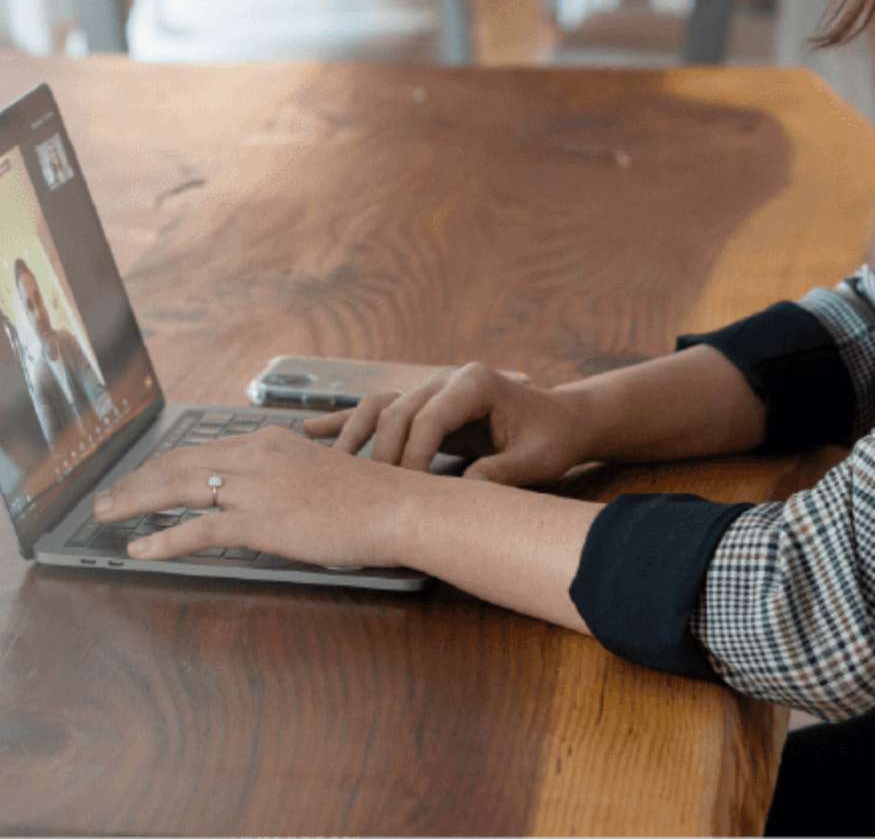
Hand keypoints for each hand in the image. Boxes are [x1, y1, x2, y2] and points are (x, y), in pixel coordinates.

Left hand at [93, 425, 408, 566]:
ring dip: (134, 502)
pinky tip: (139, 549)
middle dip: (136, 481)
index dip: (164, 465)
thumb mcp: (322, 473)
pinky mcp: (259, 521)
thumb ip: (287, 478)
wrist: (396, 507)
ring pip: (178, 489)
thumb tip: (268, 498)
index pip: (202, 451)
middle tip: (106, 498)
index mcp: (270, 442)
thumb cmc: (371, 497)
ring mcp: (255, 487)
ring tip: (106, 516)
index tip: (141, 478)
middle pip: (179, 464)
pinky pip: (198, 530)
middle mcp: (256, 456)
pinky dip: (162, 539)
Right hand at [301, 361, 590, 486]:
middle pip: (397, 412)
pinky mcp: (424, 404)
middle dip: (382, 454)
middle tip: (372, 495)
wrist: (562, 419)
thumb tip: (462, 492)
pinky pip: (379, 409)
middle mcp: (447, 378)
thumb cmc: (552, 439)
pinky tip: (312, 430)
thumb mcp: (536, 460)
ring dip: (354, 435)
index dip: (413, 457)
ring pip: (379, 406)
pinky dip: (347, 421)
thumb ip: (500, 473)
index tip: (407, 492)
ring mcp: (432, 388)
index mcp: (475, 382)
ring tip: (329, 465)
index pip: (428, 418)